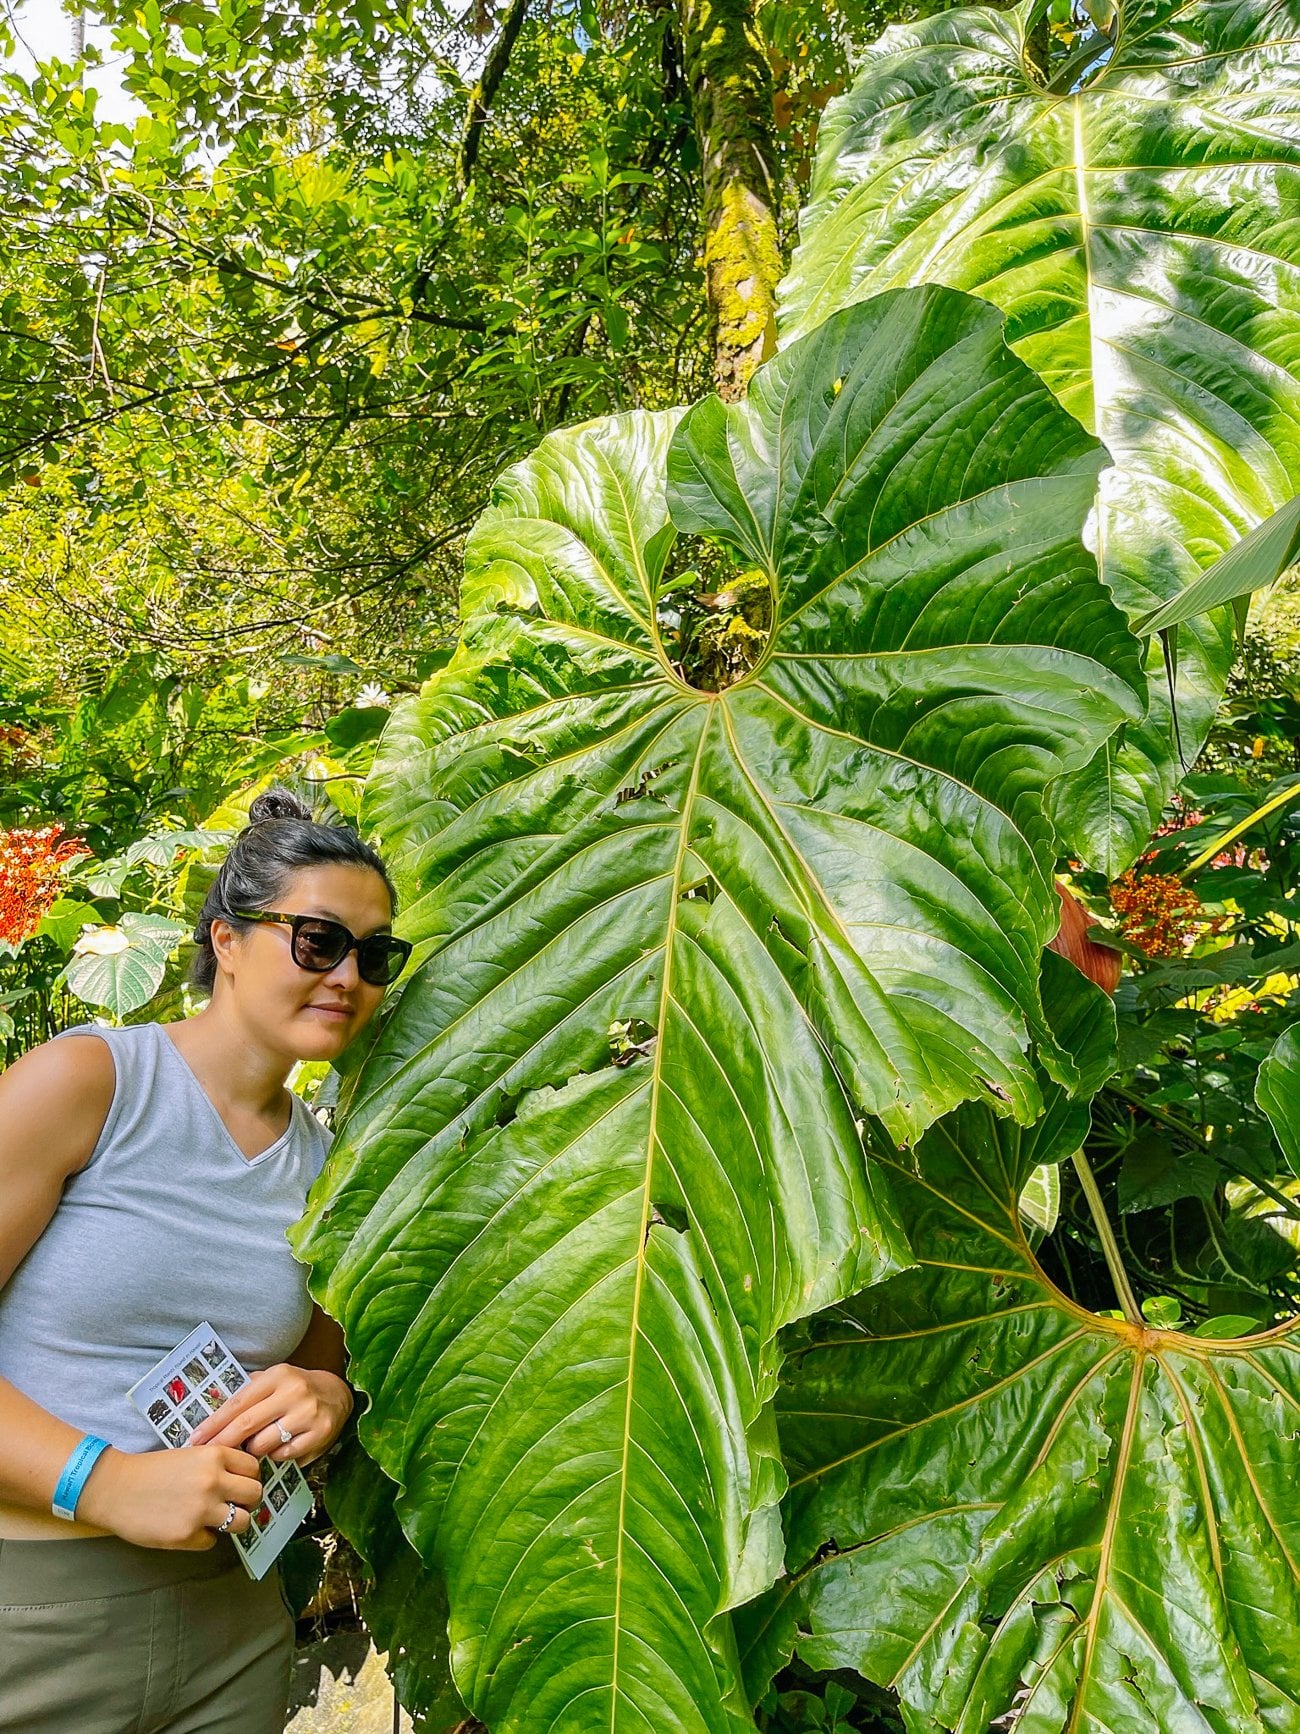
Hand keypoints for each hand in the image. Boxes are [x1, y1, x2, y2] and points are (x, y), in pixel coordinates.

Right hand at [77, 1443, 262, 1550]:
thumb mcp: (191, 1454)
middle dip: (247, 1501)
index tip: (240, 1483)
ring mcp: (201, 1510)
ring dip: (231, 1522)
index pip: (254, 1468)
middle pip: (254, 1494)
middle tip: (234, 1504)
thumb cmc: (151, 1471)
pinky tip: (187, 1528)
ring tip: (215, 1519)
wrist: (115, 1489)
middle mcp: (213, 1481)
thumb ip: (217, 1464)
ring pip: (242, 1522)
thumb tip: (243, 1478)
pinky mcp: (186, 1535)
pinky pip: (211, 1541)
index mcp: (215, 1456)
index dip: (248, 1477)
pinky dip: (203, 1538)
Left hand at [188, 1363, 352, 1465]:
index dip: (214, 1424)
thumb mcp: (274, 1380)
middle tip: (206, 1455)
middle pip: (247, 1425)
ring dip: (253, 1450)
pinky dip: (275, 1455)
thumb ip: (248, 1393)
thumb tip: (212, 1415)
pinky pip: (283, 1455)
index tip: (194, 1439)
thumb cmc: (296, 1388)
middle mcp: (293, 1392)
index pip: (238, 1403)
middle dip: (222, 1442)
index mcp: (278, 1376)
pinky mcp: (319, 1434)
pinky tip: (277, 1448)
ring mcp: (307, 1414)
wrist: (338, 1394)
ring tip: (255, 1446)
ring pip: (263, 1445)